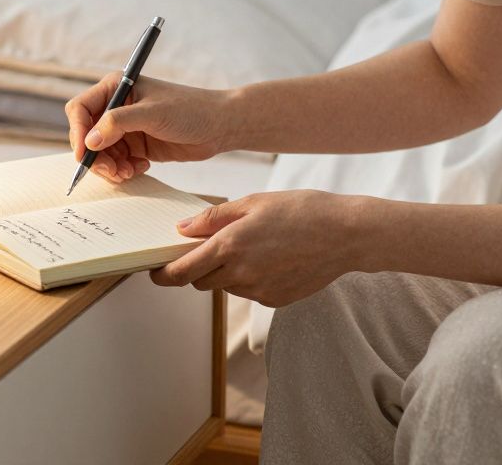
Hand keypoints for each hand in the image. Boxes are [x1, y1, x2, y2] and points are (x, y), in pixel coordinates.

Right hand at [65, 74, 233, 182]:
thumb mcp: (153, 114)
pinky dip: (123, 169)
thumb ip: (119, 123)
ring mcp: (125, 128)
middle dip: (95, 156)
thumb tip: (89, 141)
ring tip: (128, 172)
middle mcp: (116, 107)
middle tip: (112, 171)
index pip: (80, 109)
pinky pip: (116, 162)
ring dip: (110, 167)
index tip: (85, 154)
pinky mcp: (135, 145)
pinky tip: (142, 167)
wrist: (219, 126)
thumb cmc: (191, 110)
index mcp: (116, 88)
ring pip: (100, 153)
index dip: (78, 132)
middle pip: (86, 135)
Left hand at [150, 190, 366, 306]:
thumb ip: (213, 218)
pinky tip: (272, 258)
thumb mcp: (253, 202)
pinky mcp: (276, 300)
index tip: (155, 272)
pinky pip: (250, 292)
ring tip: (254, 246)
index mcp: (230, 246)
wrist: (347, 235)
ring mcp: (259, 291)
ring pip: (226, 286)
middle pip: (201, 281)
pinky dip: (250, 278)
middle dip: (198, 267)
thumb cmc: (302, 210)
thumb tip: (181, 229)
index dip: (163, 275)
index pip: (182, 272)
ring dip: (227, 271)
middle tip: (212, 246)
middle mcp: (241, 274)